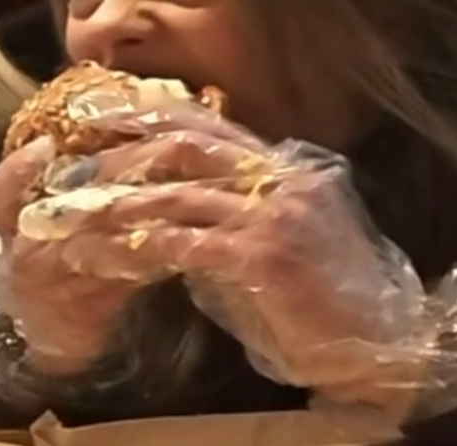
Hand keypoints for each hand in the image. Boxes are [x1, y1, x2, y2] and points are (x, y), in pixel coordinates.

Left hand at [6, 100, 428, 398]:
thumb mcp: (283, 234)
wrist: (380, 343)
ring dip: (122, 204)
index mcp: (286, 165)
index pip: (209, 122)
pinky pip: (189, 243)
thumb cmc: (328, 293)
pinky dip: (147, 246)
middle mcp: (281, 178)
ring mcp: (274, 215)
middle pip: (186, 143)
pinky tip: (116, 252)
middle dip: (125, 150)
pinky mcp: (264, 257)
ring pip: (179, 193)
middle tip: (76, 160)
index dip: (152, 114)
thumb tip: (174, 202)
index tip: (105, 114)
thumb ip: (235, 209)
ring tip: (81, 211)